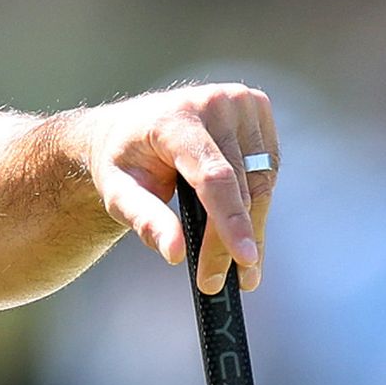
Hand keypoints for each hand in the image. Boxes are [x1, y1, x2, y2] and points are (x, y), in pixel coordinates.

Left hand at [84, 82, 279, 293]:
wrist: (131, 127)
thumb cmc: (123, 161)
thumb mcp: (118, 192)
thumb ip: (144, 219)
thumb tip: (175, 253)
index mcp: (177, 117)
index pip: (214, 177)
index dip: (231, 222)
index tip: (244, 260)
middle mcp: (215, 103)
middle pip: (239, 186)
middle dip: (232, 240)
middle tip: (220, 282)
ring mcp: (242, 102)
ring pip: (261, 182)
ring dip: (253, 228)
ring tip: (239, 270)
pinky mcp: (257, 109)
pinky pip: (267, 170)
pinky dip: (256, 204)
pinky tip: (239, 228)